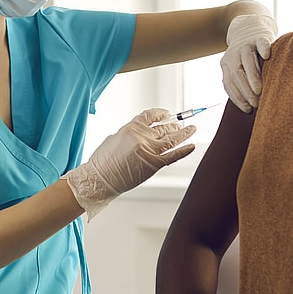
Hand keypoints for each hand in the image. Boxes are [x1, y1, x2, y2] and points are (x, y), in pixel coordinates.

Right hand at [63, 108, 195, 220]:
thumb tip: (142, 134)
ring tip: (192, 129)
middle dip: (174, 125)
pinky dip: (184, 150)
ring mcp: (149, 150)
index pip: (150, 115)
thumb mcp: (115, 138)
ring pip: (172, 139)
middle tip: (181, 124)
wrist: (100, 179)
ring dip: (184, 133)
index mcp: (131, 127)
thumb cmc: (103, 161)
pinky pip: (173, 155)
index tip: (166, 114)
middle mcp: (142, 136)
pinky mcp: (154, 164)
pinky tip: (192, 146)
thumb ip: (131, 134)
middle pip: (163, 127)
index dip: (161, 113)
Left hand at [220, 12, 276, 112]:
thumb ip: (240, 81)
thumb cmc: (247, 56)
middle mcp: (234, 54)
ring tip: (259, 90)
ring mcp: (247, 44)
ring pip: (247, 60)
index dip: (237, 97)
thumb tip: (248, 107)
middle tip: (256, 103)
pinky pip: (261, 43)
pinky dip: (263, 49)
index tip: (247, 109)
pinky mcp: (260, 37)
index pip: (229, 83)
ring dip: (252, 76)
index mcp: (227, 64)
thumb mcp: (238, 67)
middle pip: (237, 73)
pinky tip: (267, 57)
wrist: (249, 27)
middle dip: (245, 91)